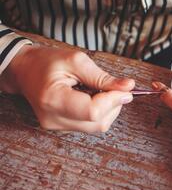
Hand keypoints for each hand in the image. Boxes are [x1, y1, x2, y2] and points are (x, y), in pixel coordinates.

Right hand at [1, 45, 134, 132]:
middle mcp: (54, 119)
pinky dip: (99, 112)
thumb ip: (103, 77)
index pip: (93, 111)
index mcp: (53, 100)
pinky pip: (91, 125)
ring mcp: (57, 126)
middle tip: (113, 86)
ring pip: (98, 126)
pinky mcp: (62, 128)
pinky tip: (91, 98)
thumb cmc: (47, 62)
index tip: (126, 89)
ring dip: (108, 109)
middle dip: (114, 104)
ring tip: (97, 90)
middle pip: (98, 122)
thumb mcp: (76, 60)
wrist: (24, 70)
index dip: (114, 100)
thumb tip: (128, 87)